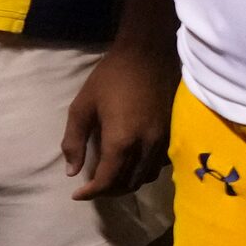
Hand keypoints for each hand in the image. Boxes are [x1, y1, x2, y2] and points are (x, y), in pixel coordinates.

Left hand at [61, 38, 177, 199]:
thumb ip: (73, 141)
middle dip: (108, 190)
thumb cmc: (111, 76)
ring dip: (128, 182)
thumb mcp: (82, 105)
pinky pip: (159, 164)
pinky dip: (144, 170)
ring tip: (113, 178)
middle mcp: (145, 146)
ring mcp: (163, 140)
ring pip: (146, 176)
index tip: (78, 194)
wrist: (149, 51)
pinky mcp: (172, 132)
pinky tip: (134, 162)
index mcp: (121, 141)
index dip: (91, 192)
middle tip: (93, 186)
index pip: (107, 180)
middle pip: (128, 183)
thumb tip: (72, 171)